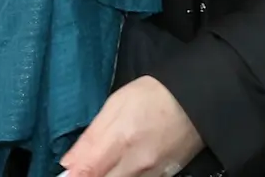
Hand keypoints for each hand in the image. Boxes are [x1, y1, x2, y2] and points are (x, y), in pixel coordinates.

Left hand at [59, 76, 202, 176]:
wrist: (198, 100)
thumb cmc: (153, 95)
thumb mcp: (116, 104)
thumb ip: (91, 138)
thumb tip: (68, 164)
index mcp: (120, 140)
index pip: (87, 172)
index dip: (74, 174)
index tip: (66, 172)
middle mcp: (136, 164)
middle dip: (90, 175)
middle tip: (84, 167)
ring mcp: (152, 175)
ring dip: (106, 175)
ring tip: (104, 163)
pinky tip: (120, 168)